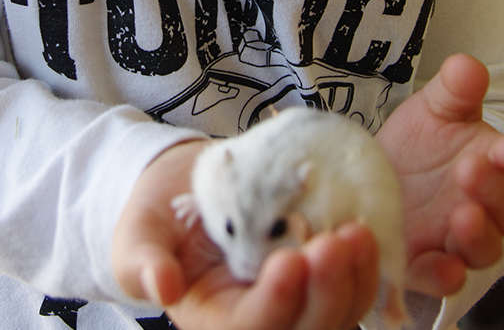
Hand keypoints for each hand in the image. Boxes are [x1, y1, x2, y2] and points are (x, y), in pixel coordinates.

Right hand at [112, 141, 381, 329]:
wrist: (190, 188)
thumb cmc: (160, 215)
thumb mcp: (137, 234)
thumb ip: (141, 261)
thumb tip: (160, 285)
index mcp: (214, 322)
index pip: (251, 327)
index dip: (276, 301)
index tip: (289, 258)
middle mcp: (261, 320)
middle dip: (327, 292)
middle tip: (335, 241)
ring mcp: (296, 303)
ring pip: (339, 315)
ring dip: (356, 279)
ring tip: (357, 231)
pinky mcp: (320, 279)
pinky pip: (354, 287)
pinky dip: (366, 264)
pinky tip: (365, 227)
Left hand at [375, 54, 503, 297]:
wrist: (375, 174)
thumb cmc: (419, 144)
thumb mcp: (434, 110)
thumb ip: (454, 90)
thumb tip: (468, 65)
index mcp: (500, 166)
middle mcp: (488, 208)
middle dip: (496, 191)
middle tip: (472, 169)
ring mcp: (457, 239)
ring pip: (484, 247)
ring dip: (478, 234)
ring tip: (463, 215)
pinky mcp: (424, 263)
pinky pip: (442, 277)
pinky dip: (446, 275)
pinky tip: (444, 267)